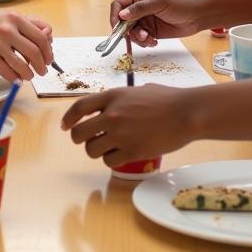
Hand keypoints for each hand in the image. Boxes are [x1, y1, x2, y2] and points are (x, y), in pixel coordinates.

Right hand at [0, 8, 53, 80]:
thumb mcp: (4, 16)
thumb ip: (25, 24)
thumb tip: (47, 36)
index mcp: (15, 18)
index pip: (41, 37)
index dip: (48, 51)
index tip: (49, 58)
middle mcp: (8, 30)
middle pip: (34, 52)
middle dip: (42, 65)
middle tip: (43, 71)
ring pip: (22, 65)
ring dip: (29, 74)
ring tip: (29, 76)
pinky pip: (8, 73)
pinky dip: (15, 78)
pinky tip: (16, 79)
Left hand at [62, 84, 193, 165]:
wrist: (186, 113)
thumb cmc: (168, 98)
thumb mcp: (140, 90)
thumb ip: (123, 98)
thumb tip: (116, 105)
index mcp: (112, 96)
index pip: (79, 108)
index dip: (68, 118)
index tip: (65, 126)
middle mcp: (112, 115)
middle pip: (79, 133)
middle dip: (80, 138)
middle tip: (87, 140)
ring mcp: (120, 134)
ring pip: (91, 150)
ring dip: (96, 150)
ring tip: (108, 148)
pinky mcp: (131, 152)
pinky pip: (109, 161)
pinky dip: (112, 160)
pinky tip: (120, 155)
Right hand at [108, 0, 205, 43]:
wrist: (196, 17)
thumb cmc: (180, 4)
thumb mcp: (159, 3)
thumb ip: (140, 8)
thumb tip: (122, 14)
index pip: (118, 4)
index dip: (115, 16)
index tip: (117, 27)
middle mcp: (138, 8)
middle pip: (122, 21)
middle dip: (127, 31)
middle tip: (138, 36)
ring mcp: (143, 20)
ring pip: (130, 32)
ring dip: (137, 38)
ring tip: (149, 39)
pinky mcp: (149, 31)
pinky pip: (139, 39)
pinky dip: (143, 42)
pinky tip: (154, 41)